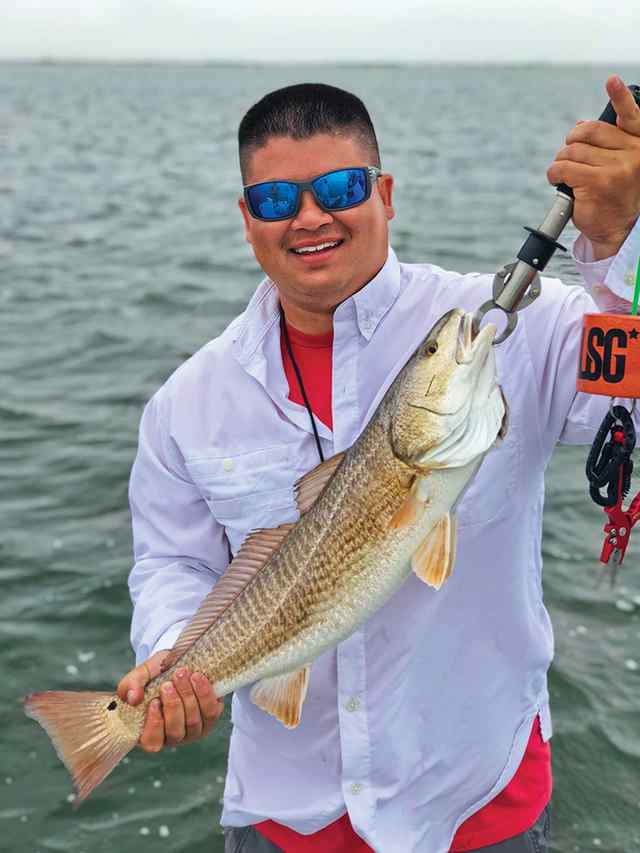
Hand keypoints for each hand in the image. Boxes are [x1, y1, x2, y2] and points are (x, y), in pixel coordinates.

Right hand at [117, 651, 223, 751]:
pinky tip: (197, 678)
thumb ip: (131, 685)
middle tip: (168, 683)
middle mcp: (173, 736)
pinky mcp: (210, 718)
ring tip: (182, 674)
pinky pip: (211, 712)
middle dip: (173, 705)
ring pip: (193, 722)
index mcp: (151, 732)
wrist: (180, 662)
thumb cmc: (156, 674)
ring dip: (188, 696)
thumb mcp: (140, 676)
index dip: (154, 725)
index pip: (152, 742)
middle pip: (175, 732)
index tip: (154, 702)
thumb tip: (133, 698)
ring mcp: (193, 729)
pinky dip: (204, 694)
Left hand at [547, 74, 639, 259]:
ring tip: (563, 174)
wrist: (616, 231)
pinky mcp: (598, 182)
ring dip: (560, 162)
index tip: (611, 81)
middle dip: (572, 144)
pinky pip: (564, 168)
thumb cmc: (615, 196)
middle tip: (569, 157)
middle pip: (589, 133)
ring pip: (573, 152)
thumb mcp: (619, 165)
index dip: (620, 97)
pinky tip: (556, 180)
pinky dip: (554, 173)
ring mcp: (617, 168)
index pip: (632, 115)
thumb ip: (607, 145)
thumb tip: (580, 125)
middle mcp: (634, 154)